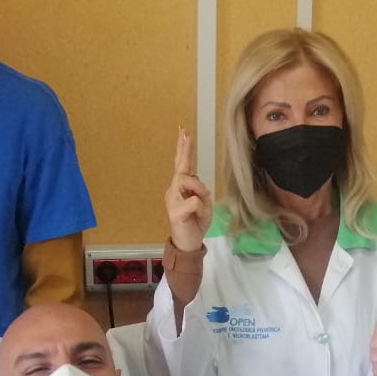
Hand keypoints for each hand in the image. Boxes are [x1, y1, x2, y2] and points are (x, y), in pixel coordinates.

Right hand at [164, 127, 212, 252]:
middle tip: (186, 133)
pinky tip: (198, 213)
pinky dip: (200, 205)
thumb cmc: (195, 223)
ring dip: (199, 189)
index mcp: (181, 188)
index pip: (182, 166)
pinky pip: (193, 200)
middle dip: (184, 150)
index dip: (183, 149)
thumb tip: (195, 184)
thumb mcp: (204, 205)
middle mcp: (173, 191)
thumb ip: (201, 192)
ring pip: (187, 181)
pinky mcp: (174, 212)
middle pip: (180, 168)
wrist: (188, 243)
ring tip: (202, 203)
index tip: (184, 132)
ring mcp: (172, 200)